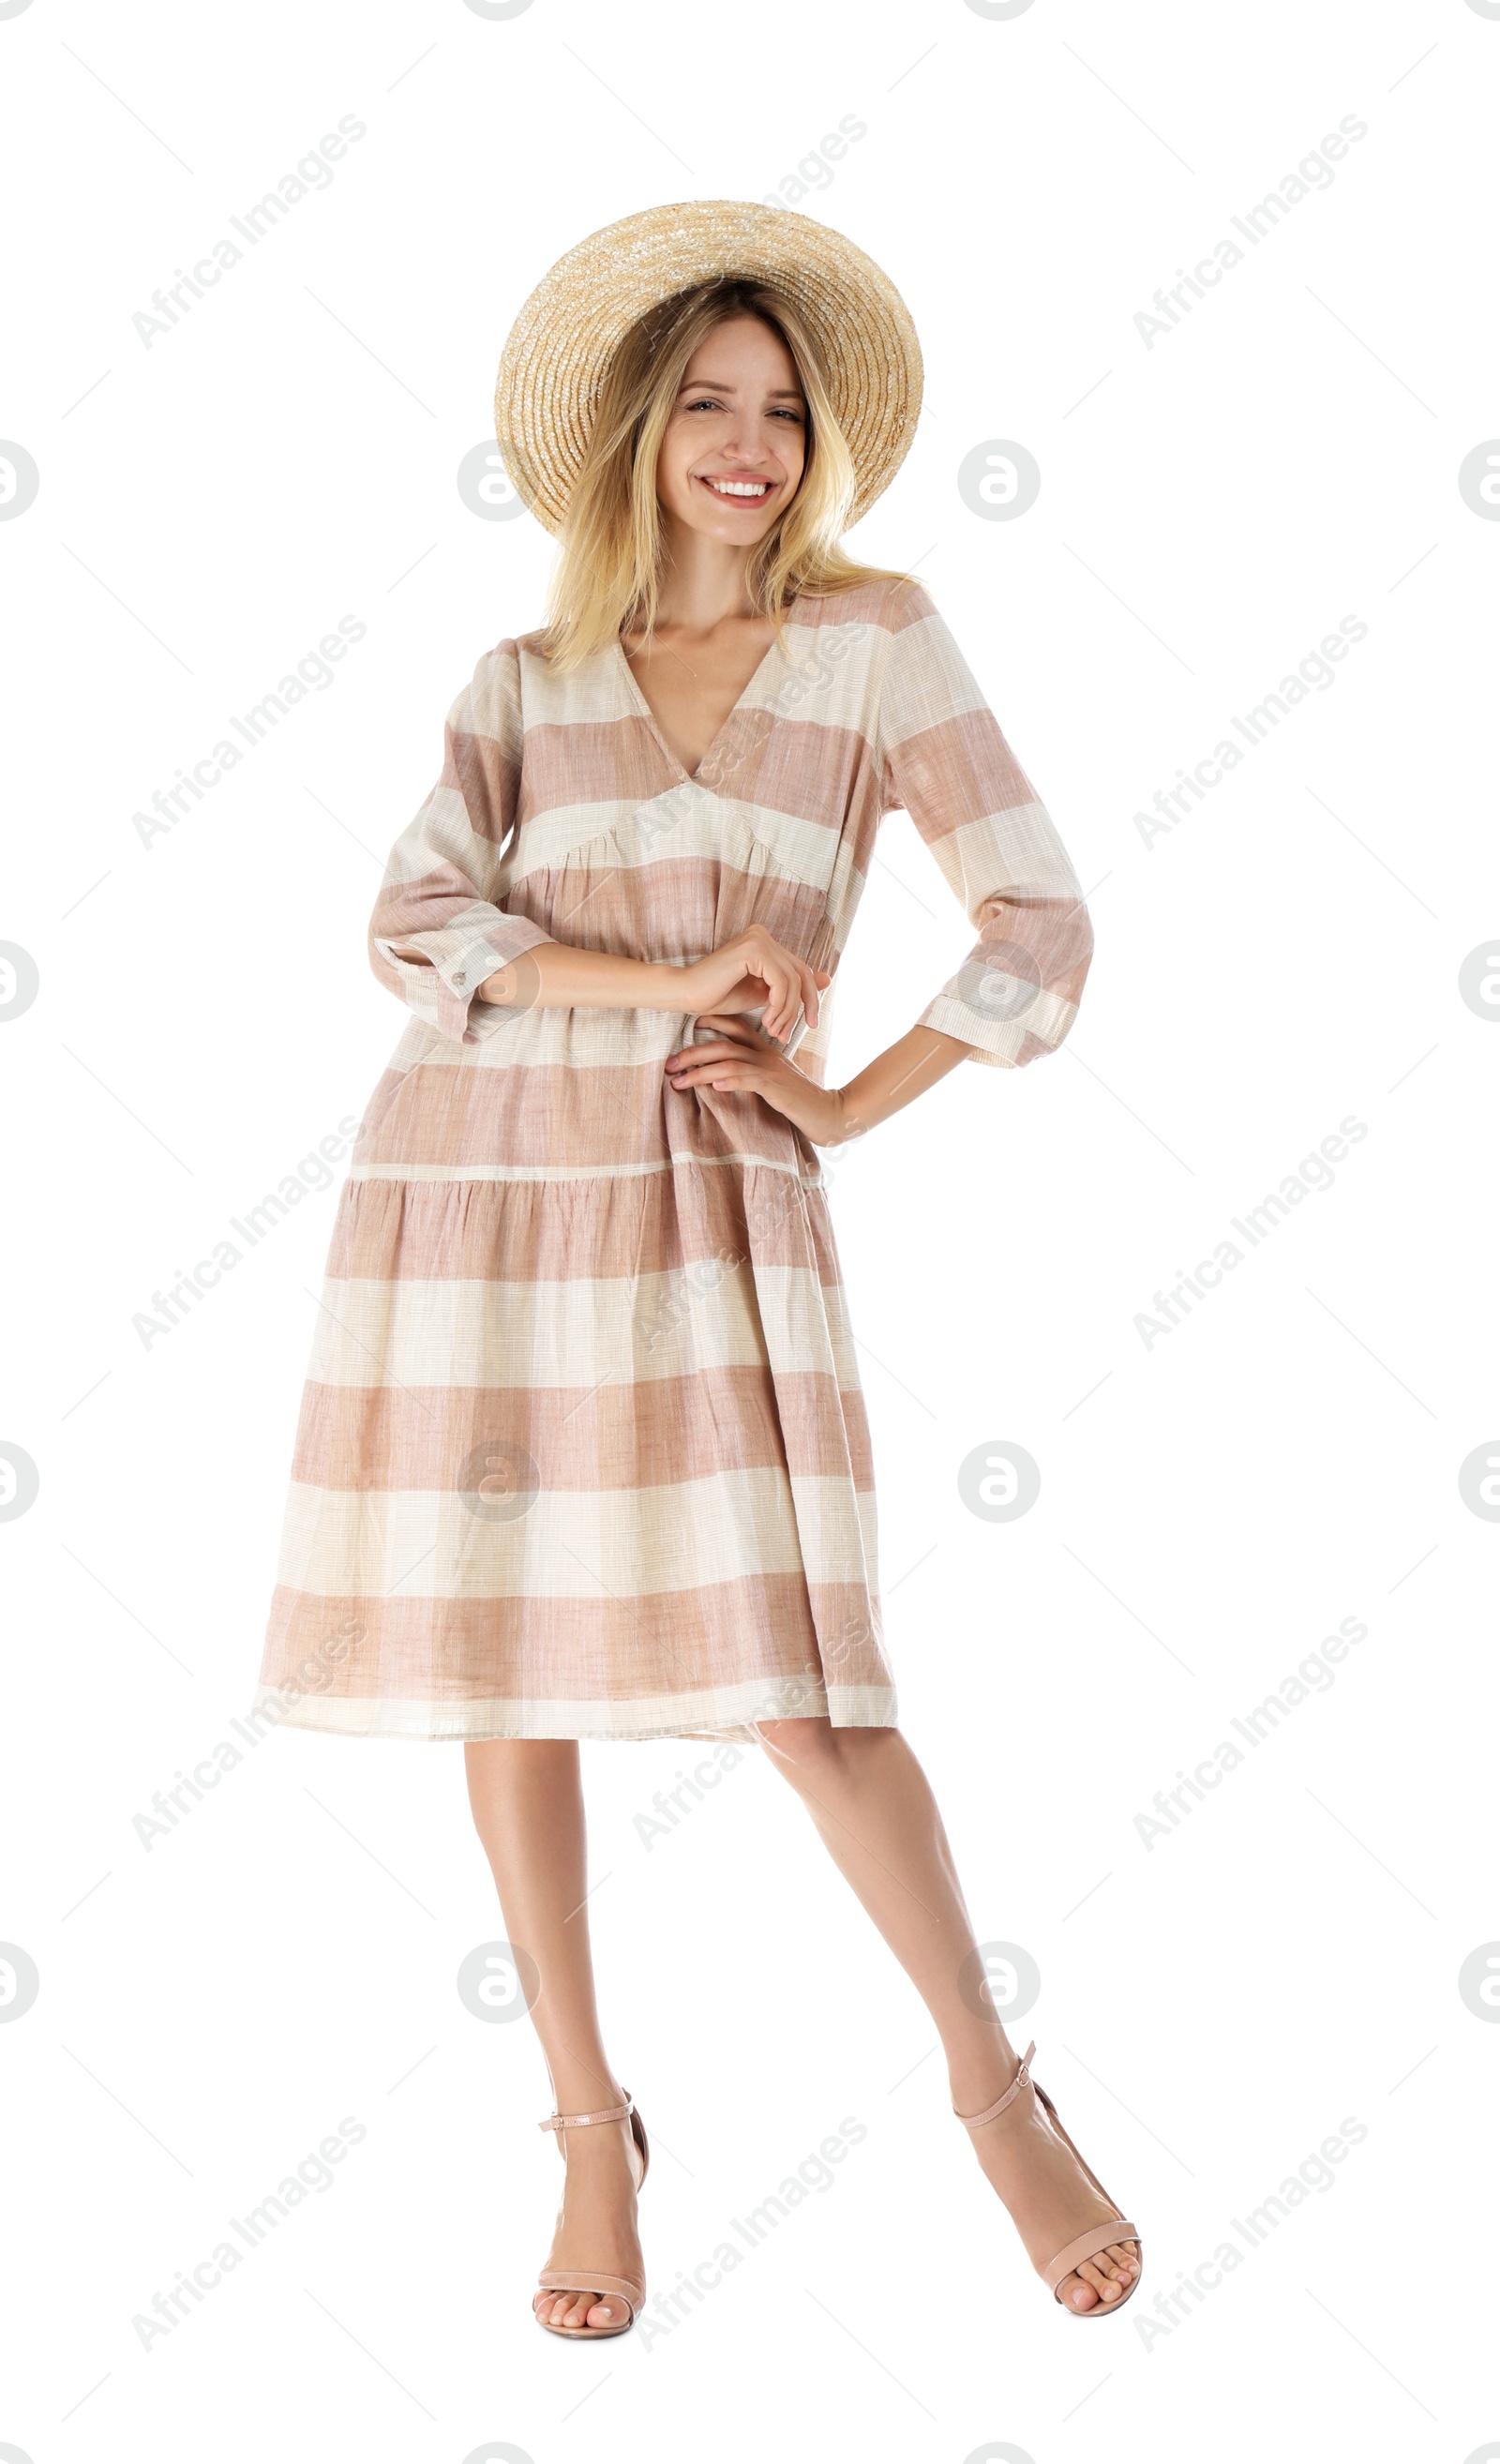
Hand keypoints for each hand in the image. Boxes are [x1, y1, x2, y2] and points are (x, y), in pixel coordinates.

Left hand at [665, 1014, 856, 1144]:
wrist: (832, 1114)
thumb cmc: (802, 1103)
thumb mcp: (777, 1083)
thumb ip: (756, 1075)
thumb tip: (726, 1077)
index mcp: (767, 1051)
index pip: (737, 1027)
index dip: (713, 1022)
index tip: (689, 1028)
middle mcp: (767, 1055)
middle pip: (724, 1043)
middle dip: (692, 1052)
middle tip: (668, 1064)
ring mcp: (771, 1070)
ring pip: (728, 1060)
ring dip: (698, 1070)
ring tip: (677, 1081)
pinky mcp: (776, 1087)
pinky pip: (748, 1079)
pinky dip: (728, 1079)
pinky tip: (712, 1084)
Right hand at [679, 925, 829, 1044]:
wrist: (685, 995)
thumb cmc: (717, 996)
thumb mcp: (762, 994)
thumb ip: (789, 987)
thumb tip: (826, 979)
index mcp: (765, 941)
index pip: (800, 970)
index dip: (809, 998)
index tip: (810, 1024)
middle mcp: (763, 934)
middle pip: (800, 973)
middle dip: (802, 1007)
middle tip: (794, 1033)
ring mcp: (758, 939)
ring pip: (791, 980)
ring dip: (786, 1011)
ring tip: (774, 1031)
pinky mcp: (753, 949)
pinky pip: (780, 981)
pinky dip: (778, 1005)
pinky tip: (766, 1021)